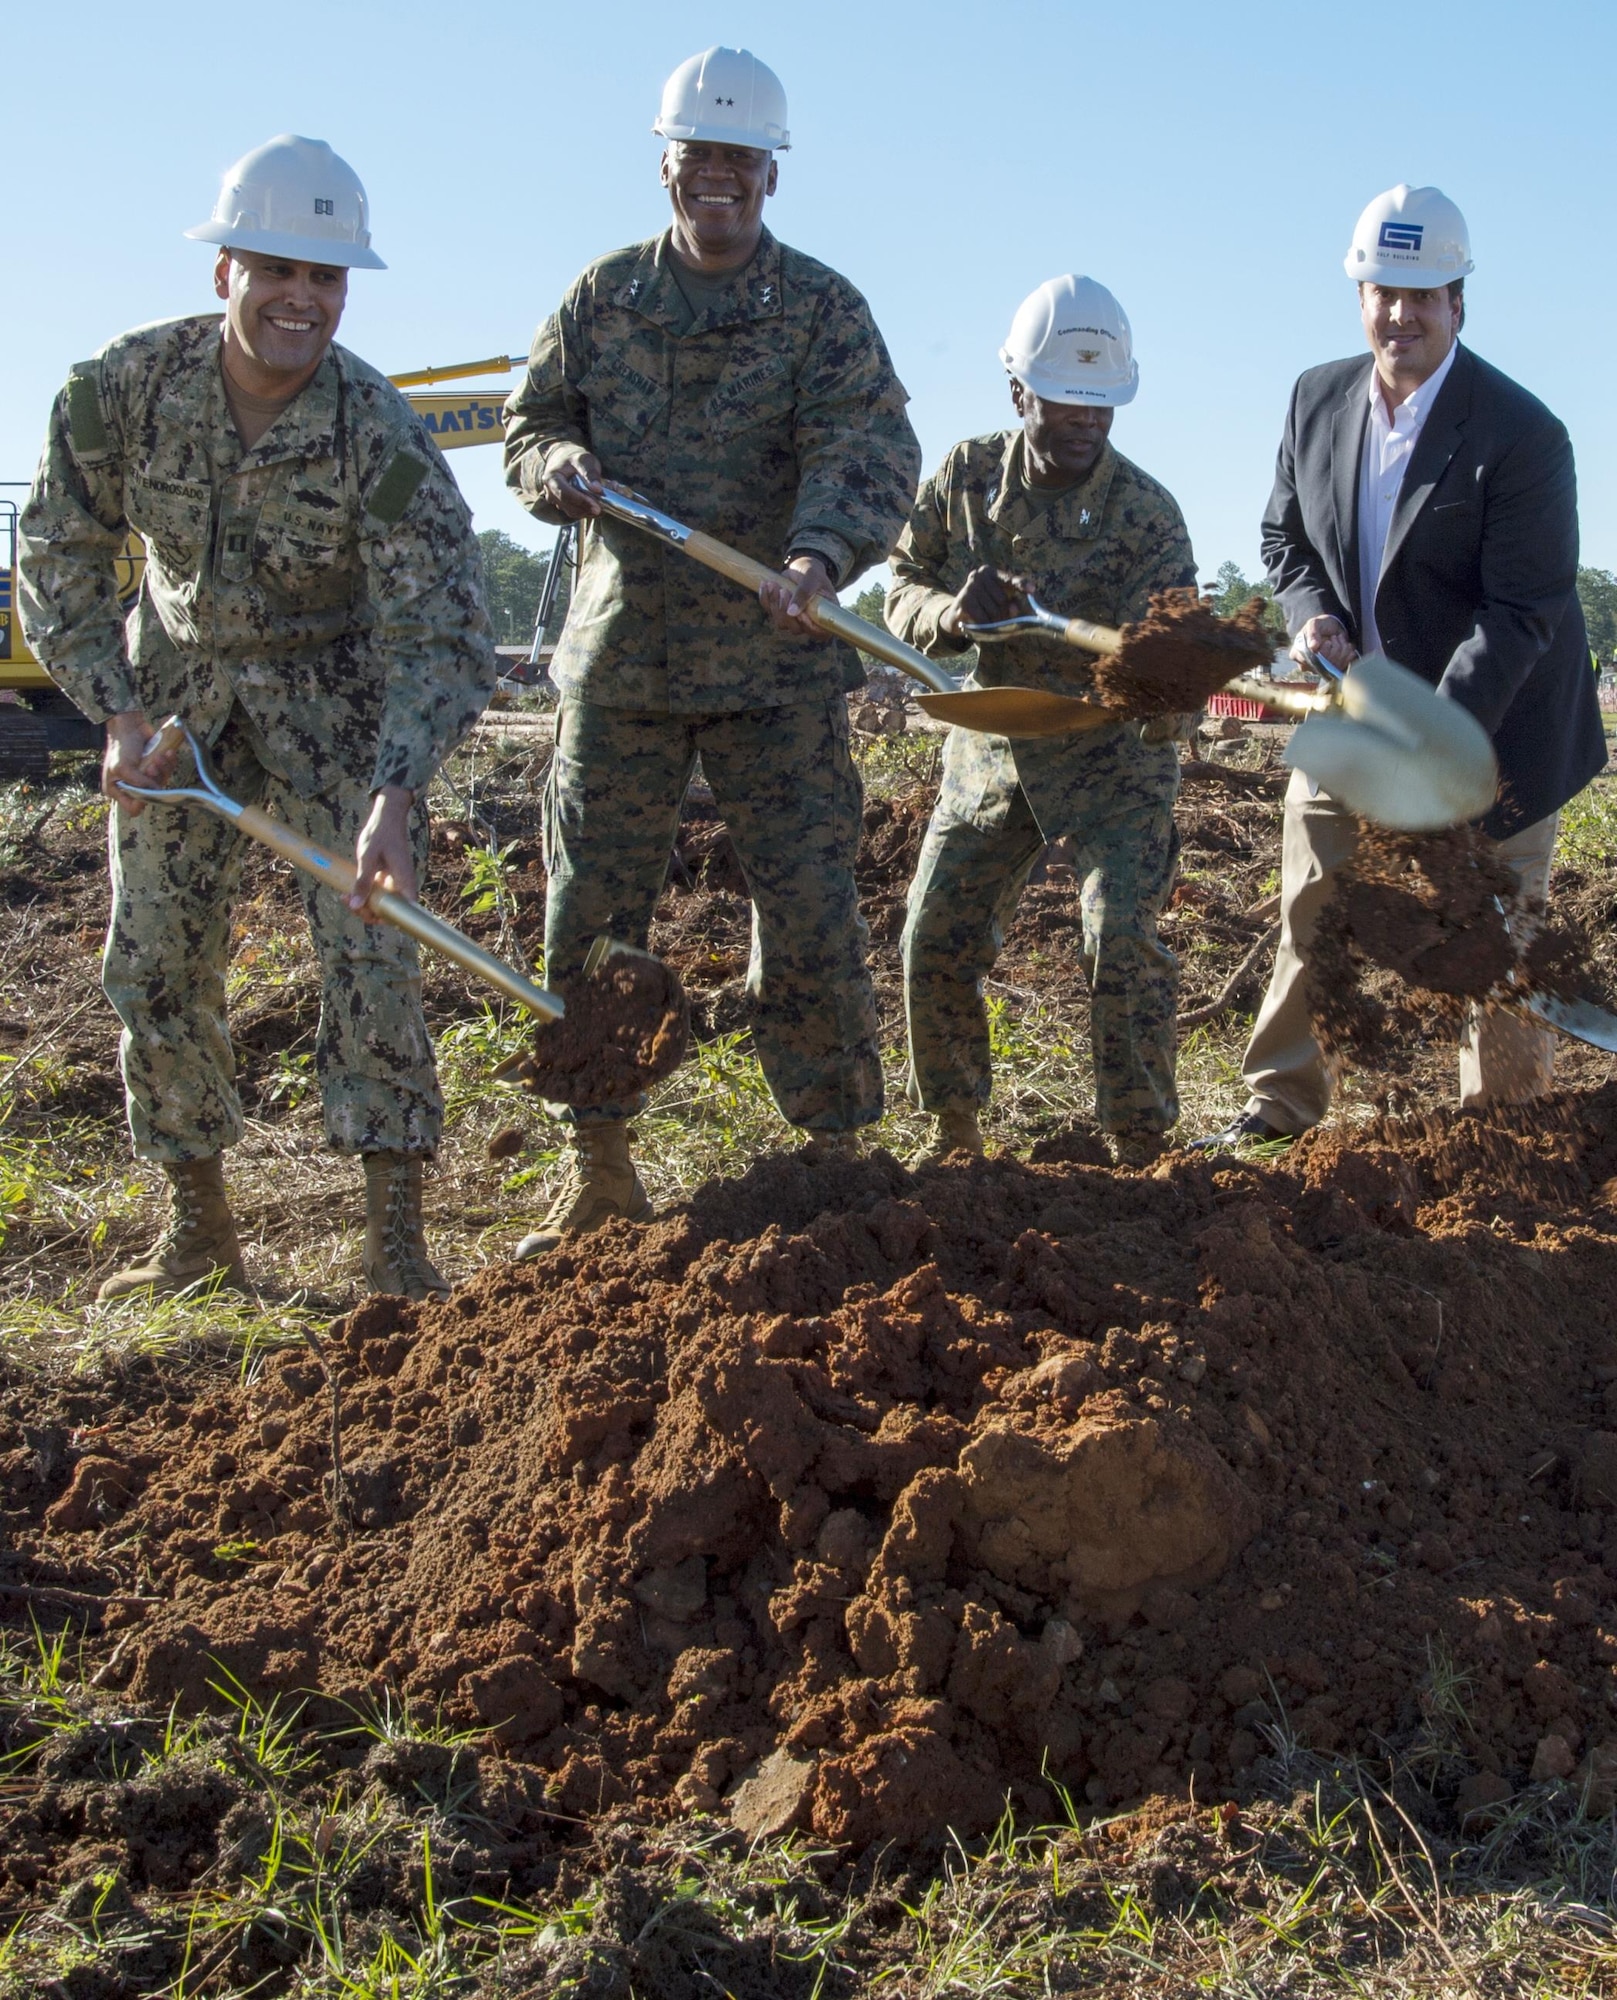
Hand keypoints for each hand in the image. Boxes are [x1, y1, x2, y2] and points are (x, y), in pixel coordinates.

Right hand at [104, 710, 177, 816]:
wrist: (129, 725)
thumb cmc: (121, 746)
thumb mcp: (123, 767)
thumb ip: (138, 783)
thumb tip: (155, 791)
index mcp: (117, 789)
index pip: (133, 808)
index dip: (142, 802)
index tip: (147, 788)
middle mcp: (131, 786)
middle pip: (151, 795)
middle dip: (154, 780)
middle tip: (151, 766)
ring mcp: (144, 776)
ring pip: (162, 782)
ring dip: (163, 769)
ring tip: (158, 757)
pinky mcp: (155, 766)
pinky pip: (167, 770)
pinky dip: (169, 763)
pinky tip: (168, 753)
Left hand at [350, 786, 416, 912]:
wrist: (386, 818)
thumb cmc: (381, 835)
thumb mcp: (367, 858)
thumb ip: (363, 882)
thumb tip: (357, 905)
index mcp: (404, 882)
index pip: (402, 913)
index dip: (385, 919)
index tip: (365, 912)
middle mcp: (403, 886)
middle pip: (390, 912)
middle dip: (368, 913)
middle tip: (349, 902)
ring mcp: (395, 884)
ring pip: (382, 905)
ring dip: (364, 905)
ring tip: (345, 897)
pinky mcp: (387, 881)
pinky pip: (378, 896)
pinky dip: (364, 896)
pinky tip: (349, 892)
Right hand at [541, 445, 604, 519]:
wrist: (564, 458)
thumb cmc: (574, 458)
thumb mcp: (584, 459)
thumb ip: (590, 473)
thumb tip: (597, 489)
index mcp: (551, 478)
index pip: (565, 494)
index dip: (581, 501)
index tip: (597, 507)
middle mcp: (550, 491)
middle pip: (568, 506)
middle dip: (586, 509)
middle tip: (602, 509)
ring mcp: (555, 499)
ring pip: (572, 512)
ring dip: (588, 511)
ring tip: (603, 505)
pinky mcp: (562, 505)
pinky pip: (574, 512)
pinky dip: (586, 511)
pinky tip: (597, 505)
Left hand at [758, 555, 833, 638]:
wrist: (802, 568)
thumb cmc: (813, 573)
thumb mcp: (812, 579)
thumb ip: (804, 594)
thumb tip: (792, 612)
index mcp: (824, 615)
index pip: (820, 632)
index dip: (809, 626)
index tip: (801, 613)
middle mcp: (809, 622)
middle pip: (795, 629)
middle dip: (786, 611)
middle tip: (784, 591)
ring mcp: (793, 620)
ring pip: (780, 622)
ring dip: (775, 603)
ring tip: (774, 584)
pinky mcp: (779, 612)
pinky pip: (769, 610)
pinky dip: (765, 598)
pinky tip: (765, 585)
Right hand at [940, 567, 1030, 640]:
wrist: (958, 614)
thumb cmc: (984, 606)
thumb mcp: (999, 601)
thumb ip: (1011, 603)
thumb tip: (1014, 609)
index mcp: (990, 572)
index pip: (1010, 579)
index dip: (1022, 584)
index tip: (1032, 590)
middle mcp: (979, 576)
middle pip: (1003, 600)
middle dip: (1004, 614)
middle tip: (998, 619)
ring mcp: (970, 587)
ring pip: (993, 611)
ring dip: (994, 622)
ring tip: (986, 620)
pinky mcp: (963, 601)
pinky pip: (983, 618)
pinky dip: (985, 625)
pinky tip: (979, 623)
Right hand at [1291, 614, 1357, 673]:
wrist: (1332, 627)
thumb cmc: (1320, 625)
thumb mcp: (1314, 624)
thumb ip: (1313, 633)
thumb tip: (1313, 647)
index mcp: (1297, 655)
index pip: (1311, 661)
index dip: (1323, 651)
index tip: (1327, 641)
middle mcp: (1307, 666)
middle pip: (1325, 664)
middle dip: (1335, 648)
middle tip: (1334, 638)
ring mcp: (1319, 669)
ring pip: (1335, 665)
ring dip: (1342, 649)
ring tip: (1339, 639)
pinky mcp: (1332, 670)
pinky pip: (1343, 666)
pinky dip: (1348, 653)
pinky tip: (1346, 645)